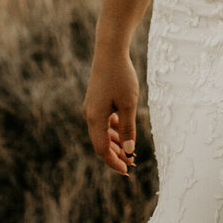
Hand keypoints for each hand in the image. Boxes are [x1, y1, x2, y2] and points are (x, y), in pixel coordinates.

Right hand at [84, 45, 139, 176]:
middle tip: (132, 163)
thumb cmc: (121, 76)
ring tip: (130, 150)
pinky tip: (124, 130)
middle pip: (101, 143)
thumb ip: (128, 128)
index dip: (114, 162)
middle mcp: (90, 115)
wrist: (110, 51)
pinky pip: (103, 122)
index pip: (102, 150)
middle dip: (116, 155)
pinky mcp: (96, 100)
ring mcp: (92, 107)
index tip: (127, 171)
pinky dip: (113, 129)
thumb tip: (129, 150)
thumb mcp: (129, 104)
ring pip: (102, 133)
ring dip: (116, 142)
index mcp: (95, 119)